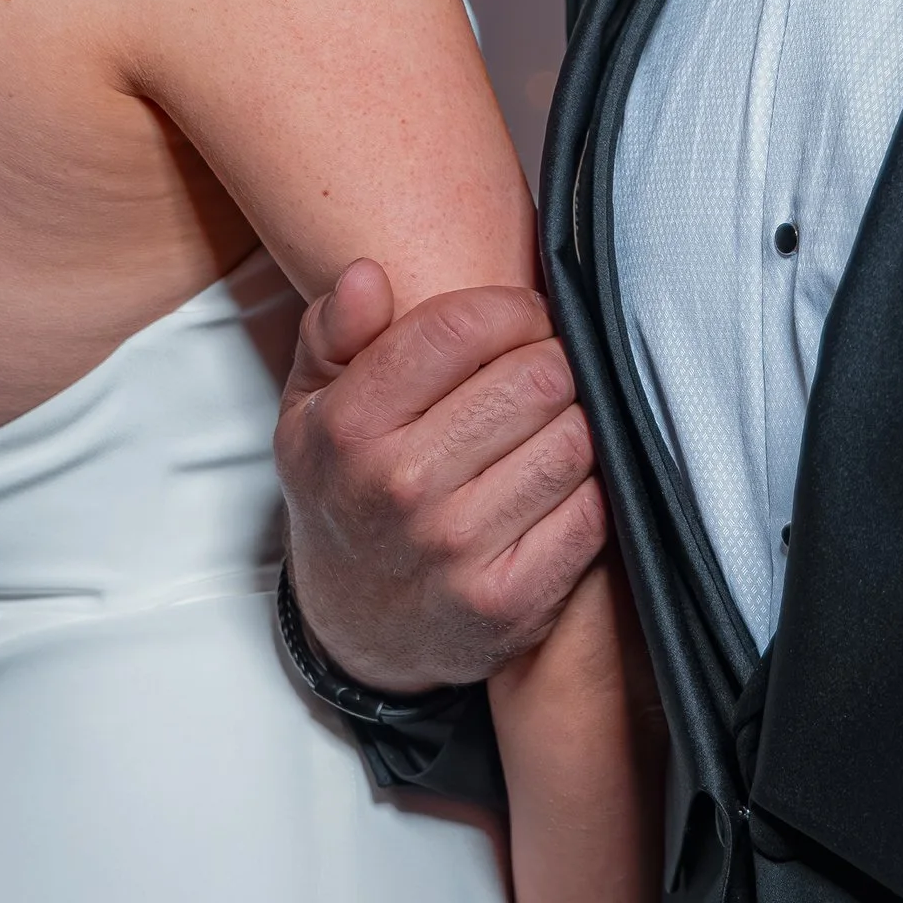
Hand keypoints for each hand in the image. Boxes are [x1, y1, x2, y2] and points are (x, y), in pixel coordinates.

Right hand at [275, 263, 607, 689]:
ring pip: (575, 440)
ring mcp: (458, 549)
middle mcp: (401, 486)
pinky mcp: (510, 600)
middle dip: (553, 359)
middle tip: (546, 366)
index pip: (460, 328)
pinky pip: (592, 509)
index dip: (512, 308)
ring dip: (579, 420)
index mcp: (349, 427)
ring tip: (555, 420)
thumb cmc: (344, 494)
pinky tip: (565, 478)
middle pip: (533, 378)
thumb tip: (368, 274)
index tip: (521, 317)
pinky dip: (593, 484)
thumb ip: (333, 332)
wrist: (357, 628)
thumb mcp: (309, 410)